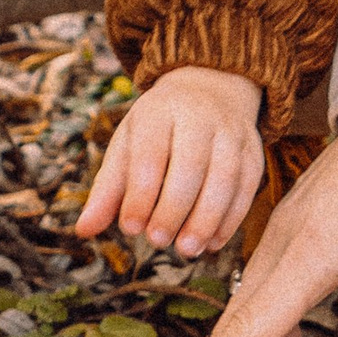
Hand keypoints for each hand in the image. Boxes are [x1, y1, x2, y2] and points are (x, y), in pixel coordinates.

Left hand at [76, 66, 265, 258]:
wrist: (210, 87)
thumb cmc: (159, 127)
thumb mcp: (128, 144)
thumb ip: (108, 189)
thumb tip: (83, 230)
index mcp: (159, 111)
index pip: (151, 154)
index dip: (141, 194)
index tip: (129, 228)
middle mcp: (199, 116)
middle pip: (190, 165)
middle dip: (173, 208)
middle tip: (157, 241)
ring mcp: (231, 131)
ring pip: (225, 177)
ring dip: (206, 218)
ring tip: (187, 249)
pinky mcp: (253, 149)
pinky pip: (247, 186)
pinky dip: (232, 219)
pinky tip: (213, 243)